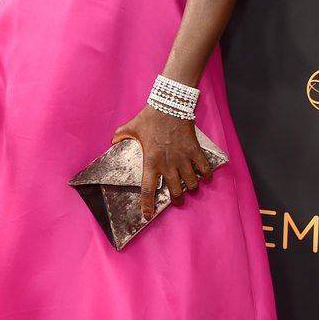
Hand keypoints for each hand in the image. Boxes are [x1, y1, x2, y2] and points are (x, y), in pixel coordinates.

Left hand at [113, 106, 213, 220]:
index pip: (147, 190)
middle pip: (176, 192)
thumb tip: (112, 141)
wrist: (169, 104)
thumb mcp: (131, 127)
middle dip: (177, 200)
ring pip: (192, 184)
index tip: (147, 216)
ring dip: (192, 189)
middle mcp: (167, 164)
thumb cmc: (149, 116)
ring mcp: (183, 158)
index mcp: (150, 162)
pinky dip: (206, 176)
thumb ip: (120, 136)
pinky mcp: (195, 151)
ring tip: (190, 187)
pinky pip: (204, 169)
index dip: (147, 206)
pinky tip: (204, 177)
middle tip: (177, 200)